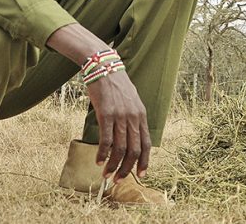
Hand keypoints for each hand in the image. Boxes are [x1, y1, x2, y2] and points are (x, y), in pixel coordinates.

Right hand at [45, 24, 151, 181]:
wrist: (104, 66)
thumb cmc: (116, 85)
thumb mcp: (130, 101)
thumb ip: (132, 118)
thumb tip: (130, 136)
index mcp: (141, 115)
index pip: (147, 143)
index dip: (144, 161)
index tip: (141, 174)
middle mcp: (133, 117)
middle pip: (133, 149)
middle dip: (127, 168)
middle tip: (119, 179)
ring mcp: (120, 116)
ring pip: (120, 148)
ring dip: (114, 165)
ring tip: (107, 174)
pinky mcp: (106, 114)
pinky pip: (106, 139)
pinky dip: (103, 153)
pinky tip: (98, 161)